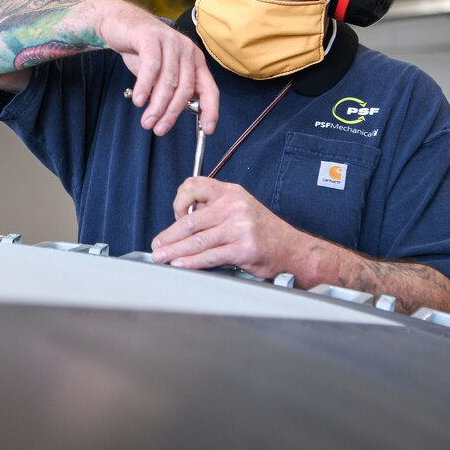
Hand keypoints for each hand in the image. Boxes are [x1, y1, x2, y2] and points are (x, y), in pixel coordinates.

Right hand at [95, 0, 218, 136]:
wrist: (120, 22)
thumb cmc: (142, 50)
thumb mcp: (160, 73)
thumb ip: (169, 90)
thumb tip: (171, 115)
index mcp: (194, 61)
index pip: (209, 89)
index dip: (211, 110)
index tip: (208, 130)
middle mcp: (187, 50)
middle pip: (185, 88)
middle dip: (172, 113)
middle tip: (159, 129)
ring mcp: (170, 42)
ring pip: (168, 81)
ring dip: (157, 105)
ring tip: (147, 121)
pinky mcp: (151, 37)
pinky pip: (151, 67)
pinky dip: (145, 86)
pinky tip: (139, 101)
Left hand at [149, 178, 303, 277]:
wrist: (292, 249)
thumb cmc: (263, 231)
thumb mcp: (239, 208)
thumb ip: (213, 210)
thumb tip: (182, 221)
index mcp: (230, 192)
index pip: (194, 185)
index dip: (179, 200)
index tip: (174, 215)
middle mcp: (234, 206)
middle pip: (191, 220)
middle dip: (169, 235)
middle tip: (157, 245)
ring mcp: (239, 227)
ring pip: (197, 240)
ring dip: (174, 251)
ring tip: (162, 257)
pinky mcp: (243, 248)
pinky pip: (210, 256)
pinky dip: (191, 262)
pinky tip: (181, 264)